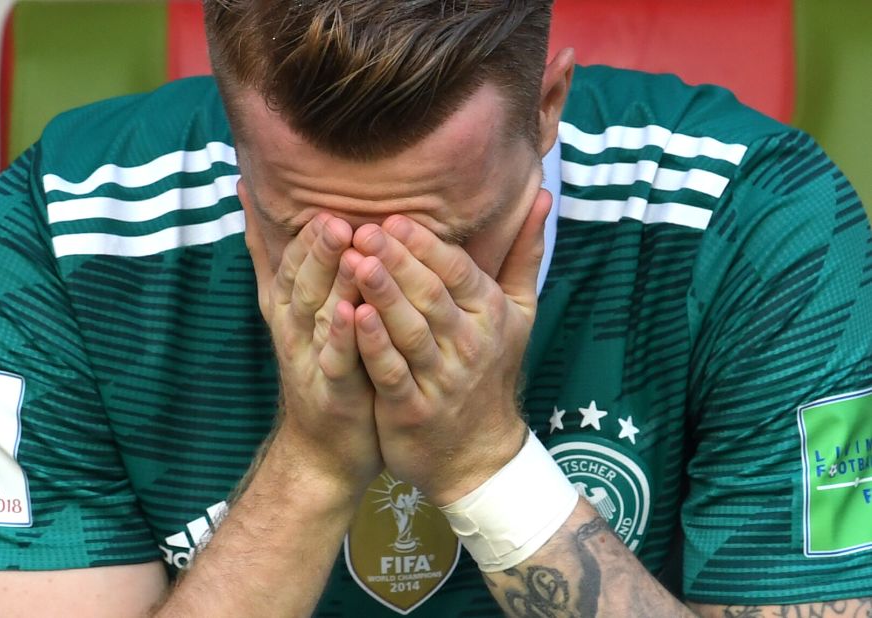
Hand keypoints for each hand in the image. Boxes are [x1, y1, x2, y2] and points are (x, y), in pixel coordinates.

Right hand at [241, 189, 382, 494]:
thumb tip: (243, 191)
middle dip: (317, 252)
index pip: (290, 262)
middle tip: (335, 220)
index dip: (305, 236)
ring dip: (332, 284)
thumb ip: (269, 254)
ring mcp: (311, 361)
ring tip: (350, 254)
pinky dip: (343, 335)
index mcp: (287, 306)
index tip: (322, 203)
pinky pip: (337, 360)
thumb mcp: (289, 305)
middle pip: (302, 283)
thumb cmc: (317, 363)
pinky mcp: (332, 392)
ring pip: (318, 316)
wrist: (323, 447)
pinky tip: (355, 313)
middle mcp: (294, 329)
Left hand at [345, 190, 552, 504]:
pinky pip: (393, 372)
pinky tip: (353, 317)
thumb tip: (541, 196)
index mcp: (490, 313)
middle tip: (362, 229)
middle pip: (431, 295)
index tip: (392, 218)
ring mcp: (442, 379)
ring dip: (382, 294)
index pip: (457, 270)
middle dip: (397, 260)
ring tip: (354, 262)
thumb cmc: (491, 371)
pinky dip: (373, 345)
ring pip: (411, 330)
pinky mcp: (414, 409)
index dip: (425, 245)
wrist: (479, 454)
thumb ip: (523, 254)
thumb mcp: (519, 313)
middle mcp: (470, 343)